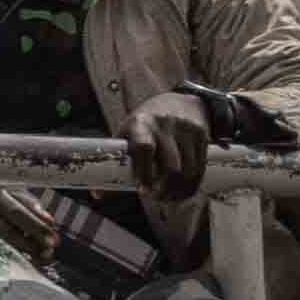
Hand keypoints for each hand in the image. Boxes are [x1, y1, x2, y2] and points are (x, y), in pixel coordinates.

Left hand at [122, 86, 216, 209]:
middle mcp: (164, 124)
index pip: (144, 147)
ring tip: (169, 198)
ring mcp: (185, 129)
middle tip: (156, 197)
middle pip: (171, 166)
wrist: (180, 101)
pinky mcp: (201, 135)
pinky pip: (199, 168)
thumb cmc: (145, 125)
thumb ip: (117, 163)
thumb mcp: (128, 134)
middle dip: (165, 189)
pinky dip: (191, 185)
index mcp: (140, 124)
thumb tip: (98, 195)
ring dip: (179, 191)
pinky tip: (183, 191)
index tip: (142, 190)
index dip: (143, 172)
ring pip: (188, 171)